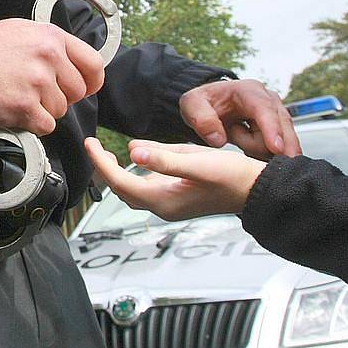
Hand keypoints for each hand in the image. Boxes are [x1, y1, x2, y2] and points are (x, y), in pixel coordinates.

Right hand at [0, 18, 104, 135]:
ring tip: (19, 96)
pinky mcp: (24, 107)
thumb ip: (52, 45)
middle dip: (60, 97)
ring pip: (60, 111)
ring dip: (43, 110)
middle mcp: (49, 57)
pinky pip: (46, 126)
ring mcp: (37, 83)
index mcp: (52, 37)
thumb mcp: (24, 31)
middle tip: (37, 93)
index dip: (91, 81)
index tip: (85, 88)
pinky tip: (15, 110)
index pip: (94, 64)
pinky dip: (33, 124)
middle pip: (77, 92)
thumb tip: (73, 64)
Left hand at [85, 137, 266, 218]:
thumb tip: (133, 151)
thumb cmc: (232, 177)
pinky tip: (138, 156)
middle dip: (104, 168)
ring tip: (106, 152)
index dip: (101, 162)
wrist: (257, 190)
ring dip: (118, 172)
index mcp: (163, 200)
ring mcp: (171, 204)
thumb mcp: (197, 162)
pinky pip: (148, 186)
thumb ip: (164, 158)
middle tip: (94, 145)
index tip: (90, 142)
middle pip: (122, 189)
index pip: (120, 181)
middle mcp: (163, 206)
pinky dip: (135, 173)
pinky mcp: (178, 198)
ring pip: (133, 190)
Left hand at [179, 78, 300, 158]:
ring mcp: (278, 114)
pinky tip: (251, 151)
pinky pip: (283, 149)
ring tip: (237, 138)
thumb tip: (218, 139)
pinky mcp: (281, 128)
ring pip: (283, 142)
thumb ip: (201, 119)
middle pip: (280, 128)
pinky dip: (268, 154)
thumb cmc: (204, 103)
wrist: (213, 104)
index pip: (264, 108)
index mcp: (248, 91)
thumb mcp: (192, 105)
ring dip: (260, 149)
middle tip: (238, 143)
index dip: (272, 128)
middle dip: (266, 145)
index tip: (276, 148)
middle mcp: (269, 99)